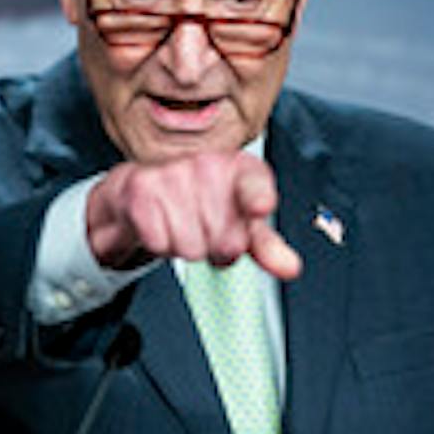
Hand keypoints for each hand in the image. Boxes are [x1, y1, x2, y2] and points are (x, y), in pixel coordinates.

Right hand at [85, 149, 303, 278]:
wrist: (146, 186)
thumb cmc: (200, 201)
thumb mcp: (240, 222)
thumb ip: (266, 246)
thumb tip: (291, 268)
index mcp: (242, 169)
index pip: (254, 186)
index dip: (258, 199)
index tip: (261, 207)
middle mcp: (208, 164)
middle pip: (225, 243)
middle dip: (214, 248)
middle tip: (203, 228)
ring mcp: (173, 174)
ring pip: (191, 248)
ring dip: (185, 247)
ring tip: (181, 224)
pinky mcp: (141, 189)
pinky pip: (161, 244)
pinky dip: (160, 244)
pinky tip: (161, 222)